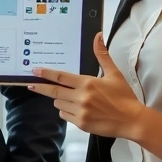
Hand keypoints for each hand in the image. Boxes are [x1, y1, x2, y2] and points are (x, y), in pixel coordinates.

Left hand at [29, 33, 161, 154]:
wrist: (131, 120)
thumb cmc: (123, 96)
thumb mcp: (113, 74)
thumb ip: (102, 55)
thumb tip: (98, 36)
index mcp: (87, 83)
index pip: (61, 77)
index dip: (46, 74)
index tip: (35, 71)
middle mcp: (81, 98)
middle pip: (54, 92)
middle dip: (41, 88)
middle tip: (31, 85)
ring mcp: (80, 112)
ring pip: (59, 104)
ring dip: (60, 100)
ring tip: (72, 98)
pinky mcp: (81, 124)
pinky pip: (65, 116)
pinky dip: (67, 111)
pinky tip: (77, 109)